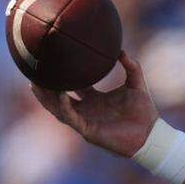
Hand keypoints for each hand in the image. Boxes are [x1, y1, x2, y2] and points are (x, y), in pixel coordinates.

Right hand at [30, 51, 158, 157]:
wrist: (151, 134)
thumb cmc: (144, 112)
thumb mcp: (136, 84)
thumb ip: (131, 66)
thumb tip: (120, 49)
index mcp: (95, 98)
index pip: (74, 84)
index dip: (63, 73)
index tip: (53, 59)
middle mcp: (86, 108)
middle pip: (58, 96)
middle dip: (45, 85)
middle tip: (33, 70)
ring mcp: (85, 120)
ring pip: (58, 108)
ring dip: (46, 97)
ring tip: (34, 83)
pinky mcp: (87, 130)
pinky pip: (71, 117)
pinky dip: (64, 107)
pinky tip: (61, 94)